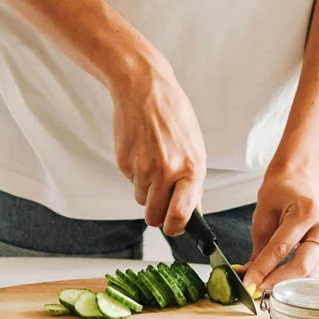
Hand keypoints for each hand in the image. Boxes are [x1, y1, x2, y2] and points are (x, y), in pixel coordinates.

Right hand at [110, 57, 205, 235]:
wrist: (144, 90)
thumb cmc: (173, 116)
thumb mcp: (194, 147)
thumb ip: (193, 180)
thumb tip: (192, 209)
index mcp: (190, 168)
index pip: (181, 215)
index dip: (176, 228)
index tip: (175, 228)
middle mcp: (166, 172)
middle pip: (154, 217)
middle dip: (157, 214)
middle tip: (160, 201)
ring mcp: (142, 169)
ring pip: (142, 199)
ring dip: (147, 190)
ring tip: (153, 163)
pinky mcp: (124, 164)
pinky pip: (131, 183)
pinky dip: (136, 174)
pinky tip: (142, 152)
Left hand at [242, 172, 318, 290]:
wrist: (299, 181)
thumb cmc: (279, 194)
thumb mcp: (262, 217)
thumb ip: (258, 249)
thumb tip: (247, 275)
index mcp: (306, 211)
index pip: (281, 249)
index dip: (263, 270)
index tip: (249, 284)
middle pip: (303, 265)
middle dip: (277, 282)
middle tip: (258, 291)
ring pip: (311, 272)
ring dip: (287, 284)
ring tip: (266, 288)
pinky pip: (315, 267)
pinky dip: (297, 277)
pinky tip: (281, 280)